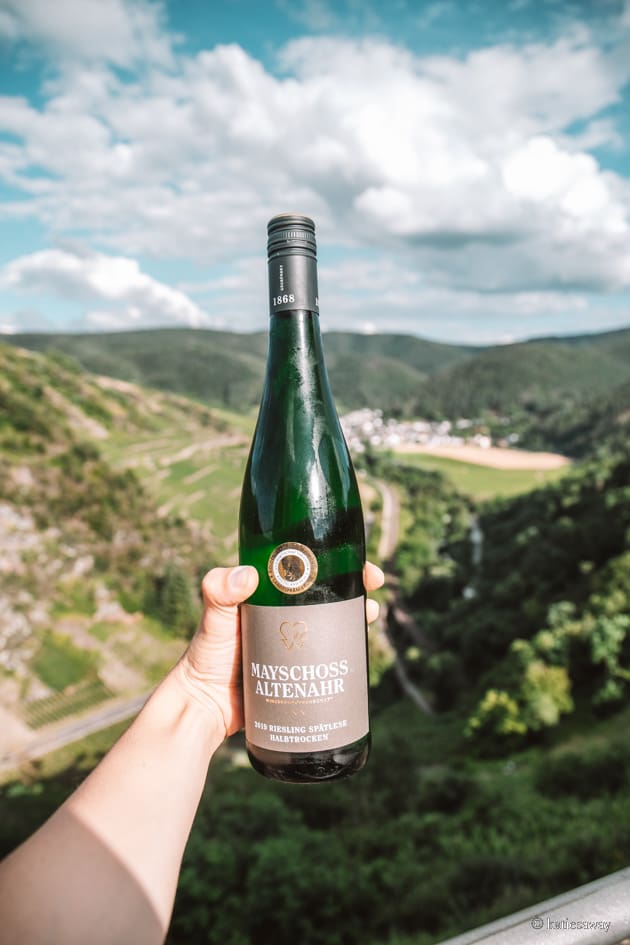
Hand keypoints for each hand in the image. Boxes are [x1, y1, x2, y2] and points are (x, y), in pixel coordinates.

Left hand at [172, 562, 384, 739]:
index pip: (309, 567)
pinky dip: (349, 650)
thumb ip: (219, 591)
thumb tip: (247, 576)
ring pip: (335, 622)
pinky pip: (330, 655)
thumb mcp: (213, 618)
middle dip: (355, 588)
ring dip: (357, 617)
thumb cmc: (205, 656)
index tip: (358, 565)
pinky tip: (361, 652)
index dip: (337, 561)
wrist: (206, 706)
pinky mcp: (302, 669)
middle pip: (329, 593)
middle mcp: (285, 613)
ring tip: (368, 618)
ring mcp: (296, 641)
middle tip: (371, 591)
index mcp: (269, 591)